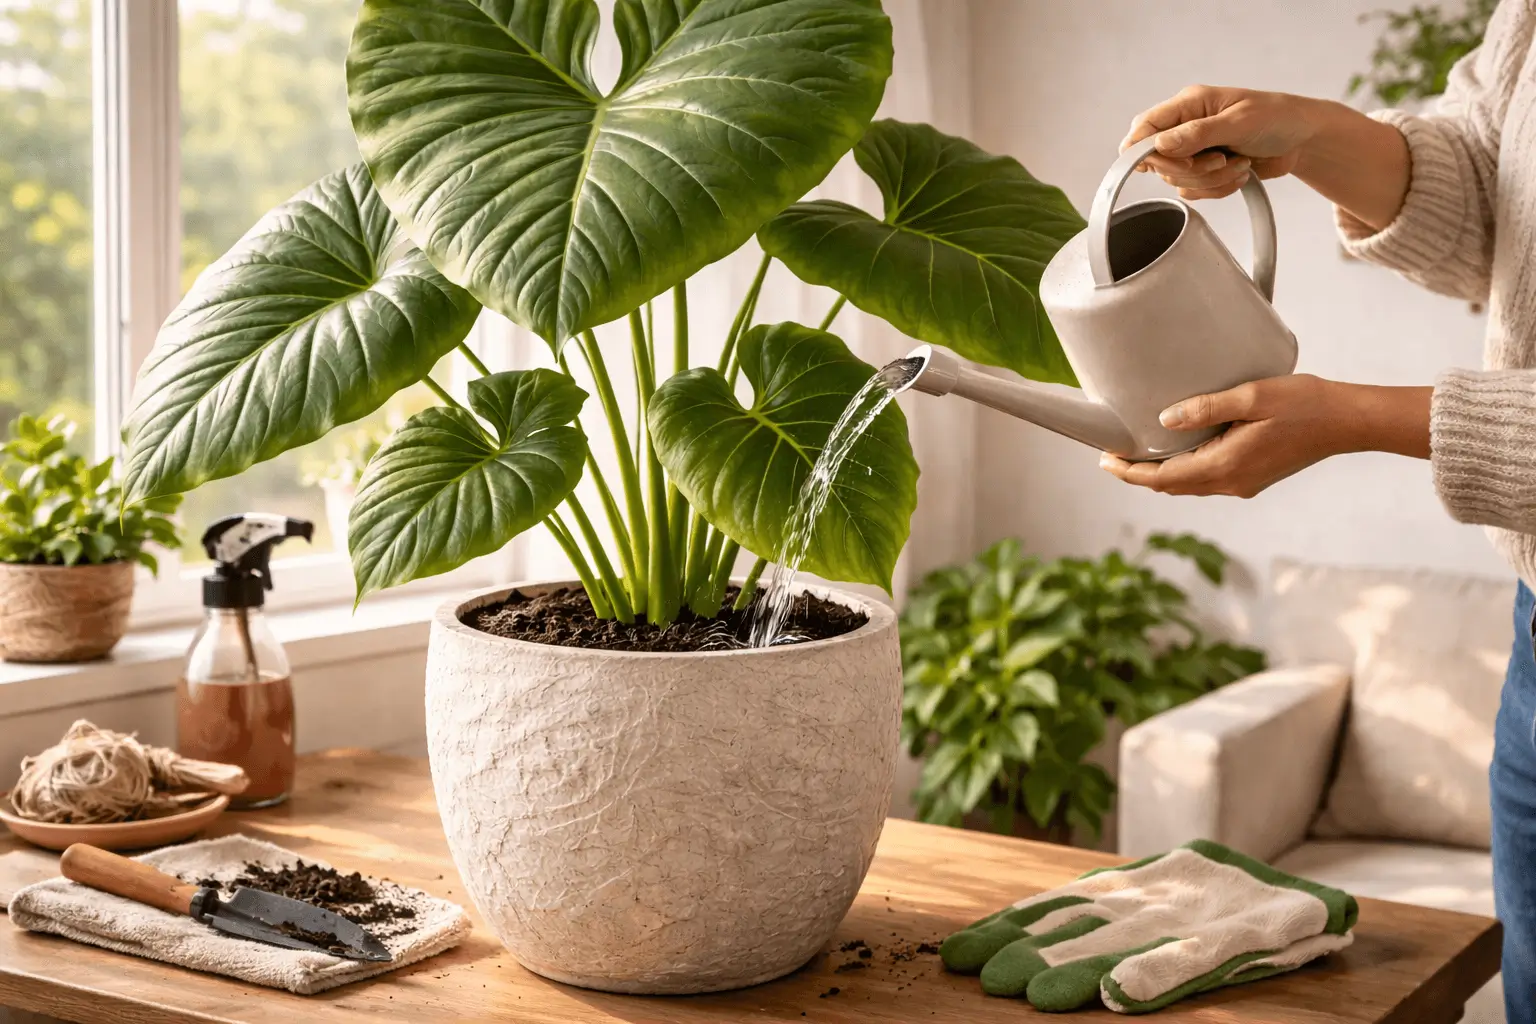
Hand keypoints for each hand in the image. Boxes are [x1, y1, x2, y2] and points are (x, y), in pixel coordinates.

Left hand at [1099, 376, 1430, 498]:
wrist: (1348, 421)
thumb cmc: (1304, 404)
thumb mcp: (1252, 396)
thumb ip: (1206, 408)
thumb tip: (1164, 419)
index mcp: (1225, 466)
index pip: (1163, 479)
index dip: (1130, 472)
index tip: (1105, 459)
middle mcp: (1230, 483)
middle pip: (1171, 487)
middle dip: (1139, 473)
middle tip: (1112, 454)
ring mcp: (1243, 484)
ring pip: (1189, 486)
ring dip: (1161, 473)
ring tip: (1137, 452)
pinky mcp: (1253, 477)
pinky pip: (1207, 479)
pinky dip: (1184, 469)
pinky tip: (1177, 449)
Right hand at [1121, 85, 1410, 230]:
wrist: (1303, 140)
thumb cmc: (1277, 117)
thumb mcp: (1239, 122)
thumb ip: (1197, 133)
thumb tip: (1160, 144)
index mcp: (1188, 105)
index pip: (1144, 128)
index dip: (1140, 150)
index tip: (1155, 166)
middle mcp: (1185, 127)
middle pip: (1159, 161)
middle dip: (1191, 169)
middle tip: (1220, 160)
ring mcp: (1194, 151)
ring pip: (1178, 181)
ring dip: (1211, 181)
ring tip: (1239, 164)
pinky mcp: (1206, 171)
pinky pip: (1195, 192)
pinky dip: (1218, 190)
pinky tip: (1240, 174)